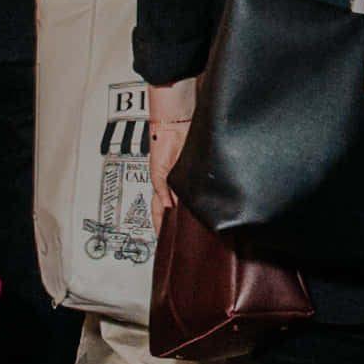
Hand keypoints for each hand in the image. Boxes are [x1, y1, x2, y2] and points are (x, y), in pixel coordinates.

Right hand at [145, 81, 194, 222]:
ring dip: (191, 212)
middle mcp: (174, 185)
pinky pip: (200, 189)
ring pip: (189, 202)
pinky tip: (207, 205)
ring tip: (196, 226)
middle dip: (177, 223)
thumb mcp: (156, 170)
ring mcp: (186, 180)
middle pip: (175, 210)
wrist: (175, 125)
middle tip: (181, 236)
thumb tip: (167, 207)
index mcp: (160, 186)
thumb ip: (161, 189)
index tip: (162, 237)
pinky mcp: (197, 173)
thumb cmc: (161, 141)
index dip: (159, 224)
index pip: (158, 211)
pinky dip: (202, 198)